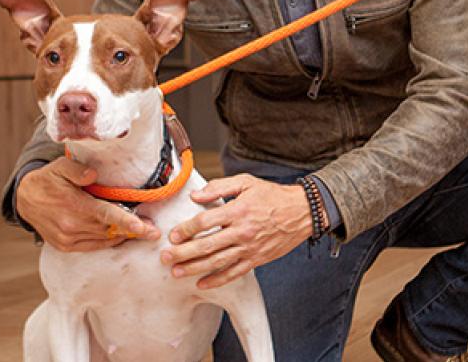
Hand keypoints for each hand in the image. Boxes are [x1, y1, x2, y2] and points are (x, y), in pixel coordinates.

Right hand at [14, 157, 160, 251]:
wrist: (25, 199)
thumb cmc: (48, 180)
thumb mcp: (61, 167)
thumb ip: (78, 170)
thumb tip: (93, 175)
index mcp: (74, 206)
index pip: (106, 215)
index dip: (128, 222)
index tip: (145, 228)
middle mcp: (71, 226)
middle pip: (110, 229)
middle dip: (133, 230)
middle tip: (153, 230)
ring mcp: (68, 238)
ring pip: (103, 240)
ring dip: (123, 237)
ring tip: (141, 233)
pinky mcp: (65, 246)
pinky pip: (93, 246)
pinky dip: (108, 242)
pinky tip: (120, 236)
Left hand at [161, 174, 312, 288]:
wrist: (302, 212)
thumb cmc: (271, 195)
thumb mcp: (246, 183)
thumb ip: (219, 187)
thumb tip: (195, 196)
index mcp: (237, 211)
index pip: (205, 221)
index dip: (186, 229)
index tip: (173, 235)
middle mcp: (242, 231)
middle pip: (207, 245)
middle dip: (183, 253)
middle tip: (165, 257)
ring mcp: (249, 248)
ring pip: (217, 262)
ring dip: (194, 268)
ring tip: (176, 272)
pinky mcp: (256, 259)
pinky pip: (234, 273)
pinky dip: (217, 280)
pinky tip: (201, 284)